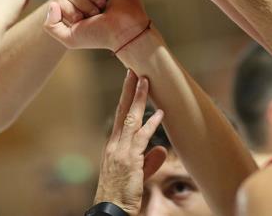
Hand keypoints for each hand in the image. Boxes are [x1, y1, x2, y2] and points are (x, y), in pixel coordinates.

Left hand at [44, 0, 148, 51]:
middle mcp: (84, 0)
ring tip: (103, 5)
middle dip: (82, 4)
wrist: (125, 29)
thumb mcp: (70, 38)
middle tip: (96, 14)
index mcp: (75, 12)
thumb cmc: (99, 35)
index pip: (60, 2)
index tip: (83, 21)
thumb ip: (51, 26)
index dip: (70, 11)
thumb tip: (53, 4)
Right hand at [94, 71, 164, 215]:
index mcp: (114, 145)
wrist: (110, 210)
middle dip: (129, 90)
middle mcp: (115, 144)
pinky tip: (160, 114)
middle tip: (133, 70)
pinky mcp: (129, 161)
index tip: (131, 81)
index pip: (120, 115)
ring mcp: (120, 151)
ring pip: (131, 119)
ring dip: (139, 99)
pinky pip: (141, 139)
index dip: (126, 98)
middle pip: (122, 111)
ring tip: (145, 81)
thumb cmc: (121, 194)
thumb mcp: (137, 174)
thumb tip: (162, 149)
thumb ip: (149, 160)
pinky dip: (151, 126)